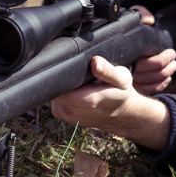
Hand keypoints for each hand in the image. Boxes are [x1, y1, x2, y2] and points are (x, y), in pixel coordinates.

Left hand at [50, 55, 168, 150]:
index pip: (57, 87)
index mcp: (86, 100)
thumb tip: (95, 62)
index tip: (65, 65)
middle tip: (77, 71)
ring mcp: (65, 114)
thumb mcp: (122, 79)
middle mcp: (72, 110)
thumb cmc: (120, 93)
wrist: (120, 114)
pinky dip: (62, 91)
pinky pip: (54, 98)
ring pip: (53, 92)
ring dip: (63, 85)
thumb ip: (108, 71)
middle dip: (62, 77)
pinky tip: (76, 89)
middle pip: (54, 87)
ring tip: (79, 82)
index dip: (57, 74)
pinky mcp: (61, 114)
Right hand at [131, 6, 175, 94]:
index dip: (164, 59)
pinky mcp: (132, 87)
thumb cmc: (124, 29)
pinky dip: (161, 85)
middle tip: (174, 59)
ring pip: (153, 82)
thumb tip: (150, 20)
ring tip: (173, 67)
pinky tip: (166, 78)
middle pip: (155, 74)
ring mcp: (129, 81)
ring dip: (167, 74)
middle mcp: (127, 71)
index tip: (171, 52)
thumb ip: (140, 13)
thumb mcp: (131, 16)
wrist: (110, 44)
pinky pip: (150, 89)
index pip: (152, 63)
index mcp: (128, 55)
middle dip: (169, 66)